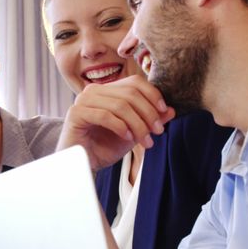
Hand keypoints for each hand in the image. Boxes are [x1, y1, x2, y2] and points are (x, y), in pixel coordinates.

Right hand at [57, 75, 175, 170]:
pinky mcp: (76, 113)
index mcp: (107, 90)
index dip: (153, 95)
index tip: (164, 113)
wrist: (82, 165)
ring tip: (145, 141)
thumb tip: (171, 110)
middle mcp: (94, 91)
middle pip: (130, 93)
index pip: (135, 82)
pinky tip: (127, 138)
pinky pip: (105, 115)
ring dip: (138, 124)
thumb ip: (149, 120)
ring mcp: (83, 100)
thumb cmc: (103, 148)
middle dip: (148, 113)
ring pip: (120, 105)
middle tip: (158, 132)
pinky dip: (121, 127)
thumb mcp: (133, 134)